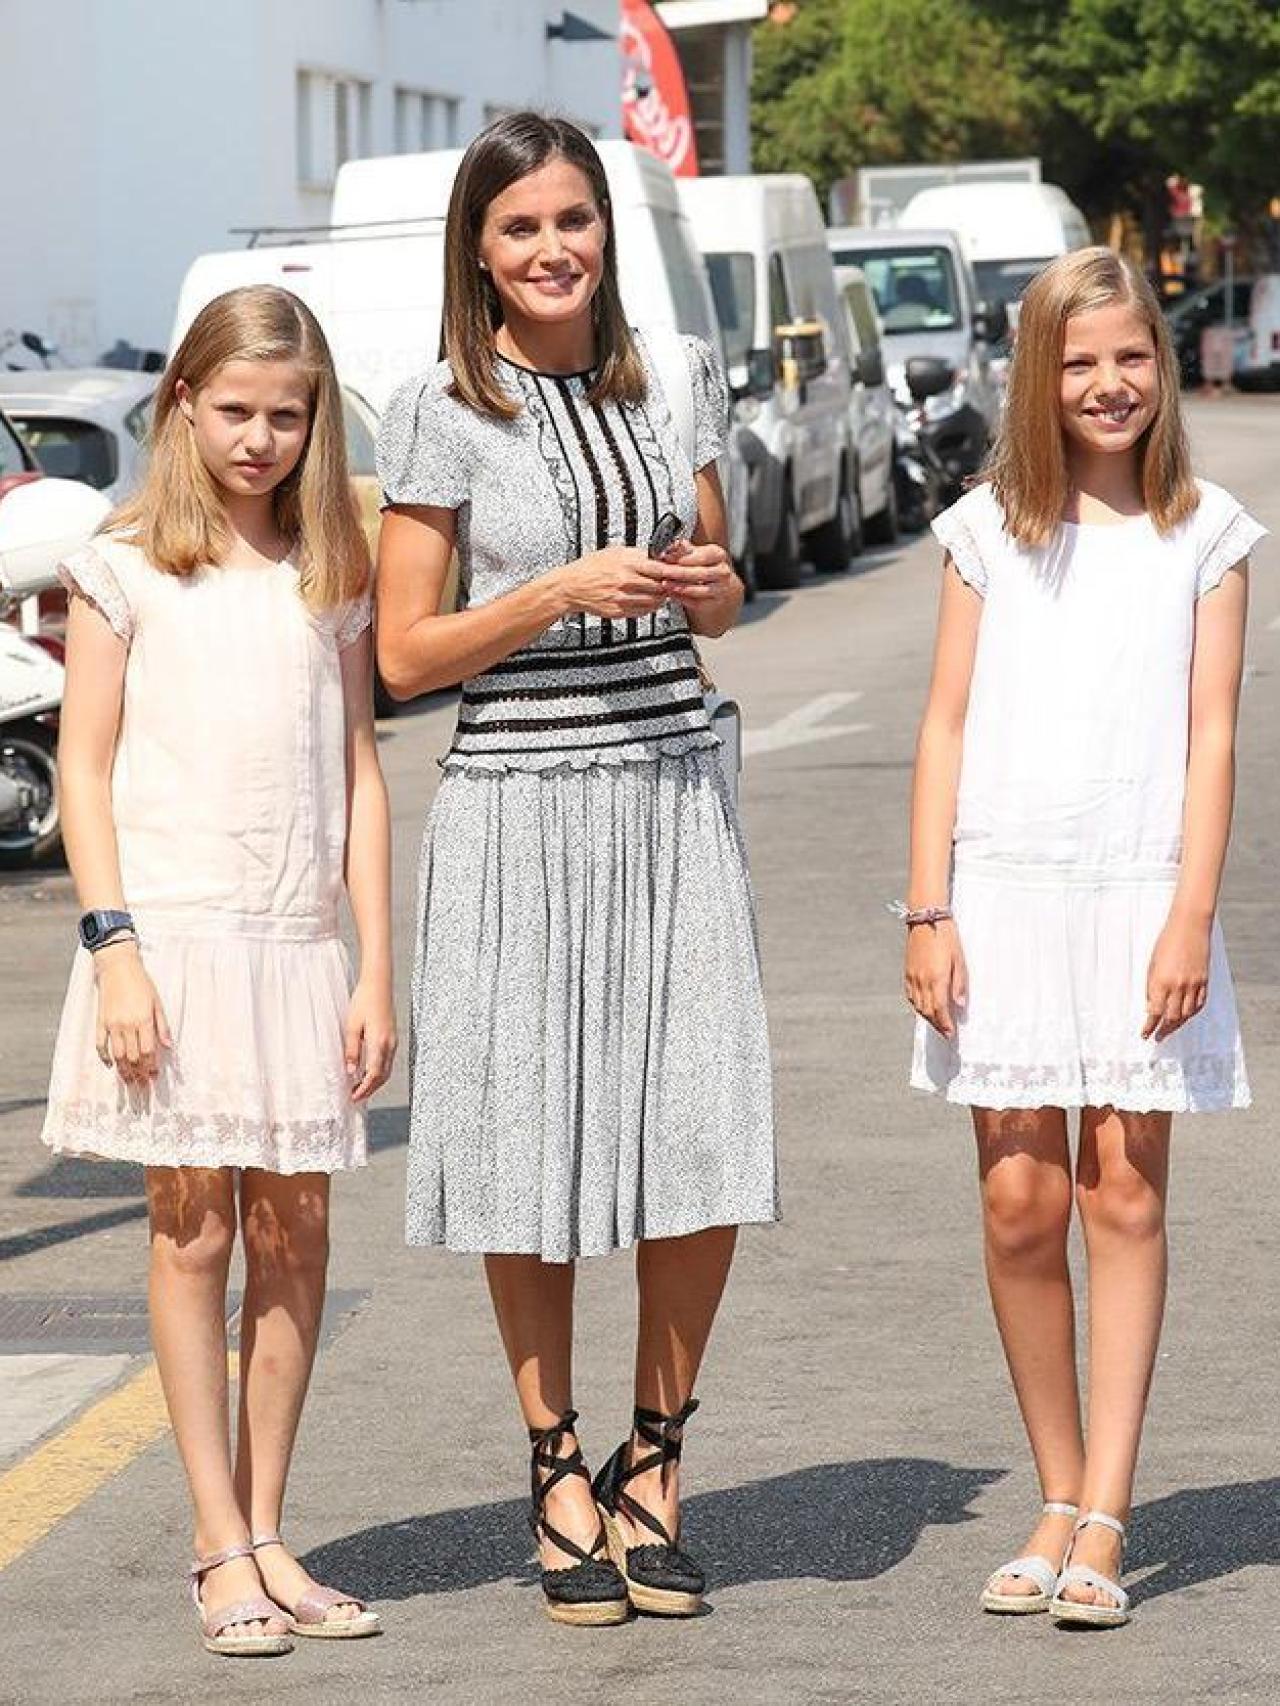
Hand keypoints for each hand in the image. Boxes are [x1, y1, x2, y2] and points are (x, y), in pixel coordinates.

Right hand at [94, 941, 171, 1083]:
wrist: (118, 967)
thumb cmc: (141, 983)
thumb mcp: (157, 1003)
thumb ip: (162, 1026)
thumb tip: (169, 1047)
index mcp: (143, 1020)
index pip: (148, 1051)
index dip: (151, 1067)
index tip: (153, 1078)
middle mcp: (127, 1025)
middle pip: (132, 1057)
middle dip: (138, 1074)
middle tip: (142, 1086)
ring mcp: (112, 1024)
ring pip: (117, 1054)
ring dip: (123, 1070)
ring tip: (128, 1081)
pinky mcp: (100, 1022)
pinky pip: (100, 1044)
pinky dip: (104, 1056)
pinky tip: (110, 1065)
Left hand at [344, 976, 396, 1102]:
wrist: (378, 985)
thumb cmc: (364, 1001)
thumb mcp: (352, 1026)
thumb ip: (352, 1050)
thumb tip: (351, 1070)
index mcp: (379, 1042)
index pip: (374, 1074)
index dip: (364, 1089)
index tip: (354, 1097)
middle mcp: (389, 1045)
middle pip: (382, 1076)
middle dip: (370, 1090)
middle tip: (355, 1097)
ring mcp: (393, 1041)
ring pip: (386, 1070)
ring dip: (374, 1082)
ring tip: (359, 1087)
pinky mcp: (392, 1038)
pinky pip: (387, 1061)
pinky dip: (378, 1071)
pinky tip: (367, 1071)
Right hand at [553, 547, 667, 619]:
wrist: (571, 586)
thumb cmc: (592, 567)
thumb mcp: (615, 552)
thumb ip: (637, 554)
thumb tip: (658, 554)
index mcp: (627, 563)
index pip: (660, 568)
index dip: (675, 572)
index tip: (682, 572)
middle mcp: (626, 581)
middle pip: (660, 586)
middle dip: (670, 586)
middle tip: (673, 584)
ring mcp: (623, 597)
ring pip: (654, 601)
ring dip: (660, 597)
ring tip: (659, 591)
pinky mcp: (619, 611)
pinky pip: (642, 611)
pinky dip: (649, 606)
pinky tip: (646, 600)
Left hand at [654, 538, 736, 607]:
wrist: (723, 588)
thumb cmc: (707, 568)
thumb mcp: (698, 554)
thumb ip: (684, 550)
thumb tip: (670, 545)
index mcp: (718, 555)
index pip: (699, 556)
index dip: (681, 558)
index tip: (666, 557)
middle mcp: (722, 572)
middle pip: (698, 573)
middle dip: (677, 572)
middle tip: (662, 571)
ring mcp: (720, 589)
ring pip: (697, 588)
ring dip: (678, 586)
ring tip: (665, 583)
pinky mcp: (713, 603)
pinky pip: (695, 602)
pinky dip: (681, 598)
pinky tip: (671, 593)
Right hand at [904, 918, 967, 1039]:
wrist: (926, 919)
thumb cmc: (946, 937)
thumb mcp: (959, 959)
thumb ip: (959, 984)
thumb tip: (959, 1004)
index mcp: (937, 978)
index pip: (940, 1010)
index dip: (945, 1025)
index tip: (950, 1034)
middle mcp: (922, 981)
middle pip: (928, 1011)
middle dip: (937, 1025)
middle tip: (945, 1033)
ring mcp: (912, 977)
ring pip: (918, 1006)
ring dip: (927, 1017)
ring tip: (937, 1023)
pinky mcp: (907, 972)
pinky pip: (910, 996)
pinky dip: (917, 1006)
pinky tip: (923, 1007)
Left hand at [1144, 914, 1209, 1040]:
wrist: (1189, 926)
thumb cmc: (1166, 942)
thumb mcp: (1152, 964)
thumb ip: (1151, 987)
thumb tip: (1151, 1006)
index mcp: (1161, 981)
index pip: (1154, 1012)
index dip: (1149, 1027)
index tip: (1144, 1034)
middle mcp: (1178, 986)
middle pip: (1171, 1017)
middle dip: (1163, 1030)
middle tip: (1158, 1037)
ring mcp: (1193, 984)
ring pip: (1186, 1014)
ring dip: (1177, 1024)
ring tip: (1170, 1029)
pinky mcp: (1204, 980)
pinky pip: (1199, 1004)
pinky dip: (1192, 1013)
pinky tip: (1186, 1016)